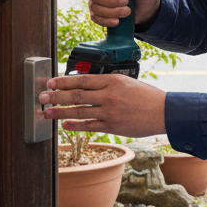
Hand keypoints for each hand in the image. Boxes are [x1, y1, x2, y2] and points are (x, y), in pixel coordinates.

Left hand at [40, 72, 165, 136]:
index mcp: (113, 81)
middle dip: (56, 96)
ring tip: (47, 112)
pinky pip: (89, 125)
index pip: (82, 80)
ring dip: (60, 111)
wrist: (164, 112)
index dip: (64, 81)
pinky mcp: (112, 126)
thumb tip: (86, 87)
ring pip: (79, 111)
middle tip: (42, 96)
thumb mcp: (128, 82)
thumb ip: (109, 84)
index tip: (52, 82)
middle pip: (76, 95)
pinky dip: (75, 124)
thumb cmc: (148, 96)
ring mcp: (110, 112)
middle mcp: (109, 95)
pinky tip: (65, 124)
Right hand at [84, 0, 160, 27]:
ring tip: (127, 11)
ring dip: (111, 11)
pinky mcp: (100, 14)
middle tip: (125, 1)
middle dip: (109, 0)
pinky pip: (96, 18)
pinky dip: (106, 21)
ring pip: (94, 7)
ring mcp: (99, 1)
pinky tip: (117, 21)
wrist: (148, 9)